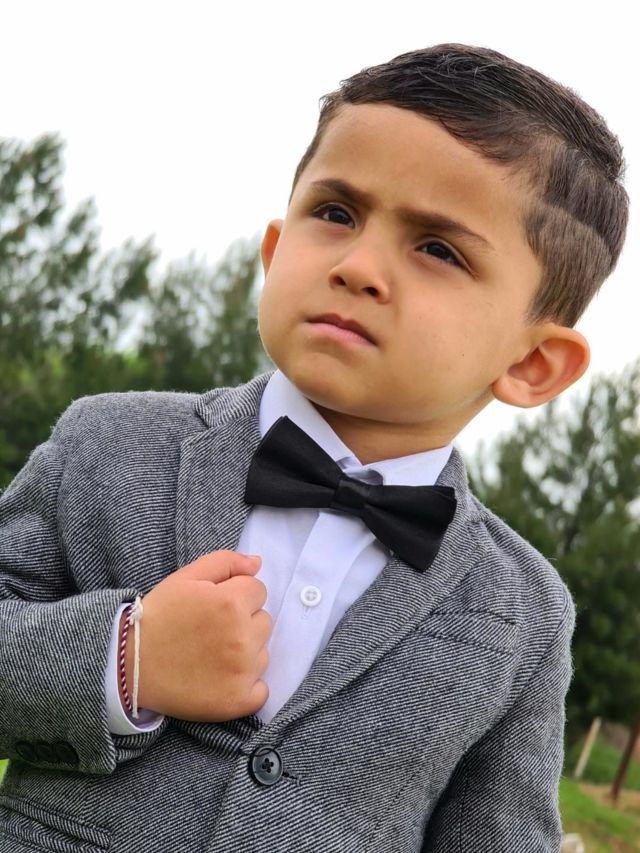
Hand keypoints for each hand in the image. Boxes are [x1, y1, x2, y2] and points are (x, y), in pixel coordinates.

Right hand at [119, 550, 270, 721]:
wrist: (129, 666)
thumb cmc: (158, 617)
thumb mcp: (185, 578)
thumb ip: (225, 562)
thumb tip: (257, 563)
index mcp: (231, 603)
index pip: (258, 590)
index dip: (235, 595)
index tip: (214, 607)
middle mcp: (242, 637)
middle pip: (263, 621)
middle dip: (243, 622)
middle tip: (211, 631)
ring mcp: (242, 672)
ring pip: (262, 653)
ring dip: (245, 652)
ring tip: (212, 655)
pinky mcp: (238, 701)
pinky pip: (261, 690)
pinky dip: (247, 686)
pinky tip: (221, 679)